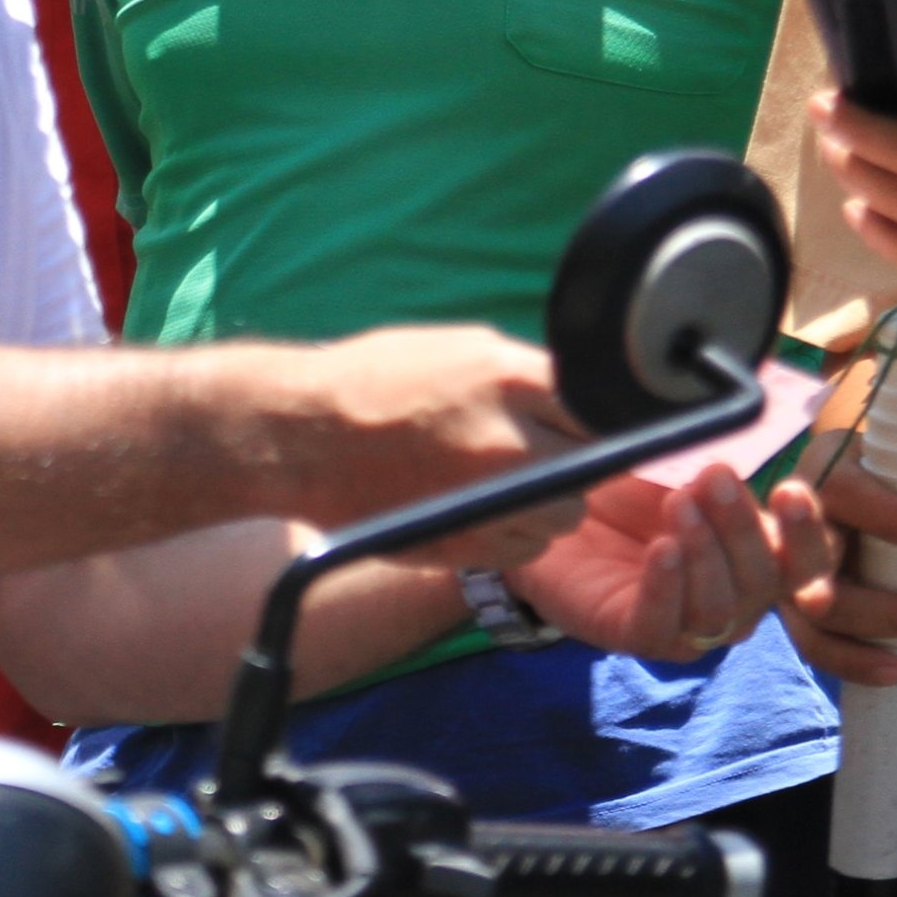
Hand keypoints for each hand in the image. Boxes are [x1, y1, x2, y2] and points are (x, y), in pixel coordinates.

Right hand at [266, 325, 575, 529]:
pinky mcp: (466, 543)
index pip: (599, 405)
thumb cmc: (371, 379)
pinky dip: (518, 534)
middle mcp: (509, 442)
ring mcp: (489, 499)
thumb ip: (525, 373)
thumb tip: (580, 391)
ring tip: (508, 484)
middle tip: (544, 453)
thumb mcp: (457, 348)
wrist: (298, 436)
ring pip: (566, 515)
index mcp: (509, 378)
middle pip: (592, 466)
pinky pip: (528, 549)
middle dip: (575, 461)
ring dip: (550, 502)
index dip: (593, 416)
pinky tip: (485, 511)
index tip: (582, 421)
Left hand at [511, 463, 821, 658]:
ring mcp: (687, 625)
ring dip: (707, 554)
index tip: (789, 489)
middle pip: (767, 581)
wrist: (549, 509)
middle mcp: (734, 599)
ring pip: (723, 610)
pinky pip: (664, 628)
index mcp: (755, 557)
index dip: (807, 532)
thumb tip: (740, 444)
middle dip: (743, 527)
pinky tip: (661, 550)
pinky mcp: (636, 636)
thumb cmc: (624, 488)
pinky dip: (667, 587)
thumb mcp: (675, 467)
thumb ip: (715, 466)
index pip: (807, 561)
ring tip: (677, 505)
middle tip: (713, 476)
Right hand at [771, 438, 896, 689]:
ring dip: (880, 626)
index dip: (886, 514)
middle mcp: (792, 518)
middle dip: (874, 594)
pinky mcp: (798, 614)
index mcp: (827, 467)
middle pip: (813, 558)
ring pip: (815, 610)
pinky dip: (852, 662)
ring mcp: (789, 571)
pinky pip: (814, 646)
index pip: (841, 488)